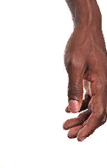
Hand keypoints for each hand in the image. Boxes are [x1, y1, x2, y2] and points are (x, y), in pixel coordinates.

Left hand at [63, 24, 106, 140]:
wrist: (87, 29)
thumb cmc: (80, 44)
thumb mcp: (73, 65)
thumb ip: (73, 88)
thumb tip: (71, 110)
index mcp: (102, 84)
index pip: (99, 113)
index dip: (89, 127)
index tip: (78, 137)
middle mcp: (105, 86)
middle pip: (98, 114)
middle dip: (84, 126)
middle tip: (68, 135)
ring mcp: (101, 83)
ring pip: (94, 107)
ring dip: (82, 118)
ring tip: (65, 127)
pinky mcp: (95, 80)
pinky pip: (92, 99)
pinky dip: (82, 107)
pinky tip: (69, 111)